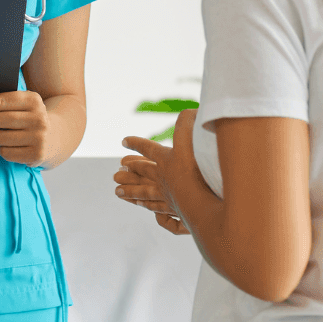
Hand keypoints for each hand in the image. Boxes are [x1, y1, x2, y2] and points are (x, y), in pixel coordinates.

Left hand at [0, 90, 51, 165]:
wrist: (55, 138)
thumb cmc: (30, 119)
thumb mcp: (24, 106)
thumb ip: (5, 103)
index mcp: (33, 100)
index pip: (0, 101)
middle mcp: (39, 118)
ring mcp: (39, 137)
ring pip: (0, 138)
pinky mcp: (36, 154)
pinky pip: (6, 153)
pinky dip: (0, 150)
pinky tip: (4, 147)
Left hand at [117, 109, 201, 234]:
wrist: (206, 205)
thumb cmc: (199, 171)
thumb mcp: (194, 140)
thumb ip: (189, 124)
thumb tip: (190, 110)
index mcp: (166, 159)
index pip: (148, 148)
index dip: (136, 143)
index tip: (124, 141)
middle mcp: (163, 178)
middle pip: (143, 172)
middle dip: (131, 170)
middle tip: (116, 172)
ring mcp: (169, 196)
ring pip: (145, 193)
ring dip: (131, 191)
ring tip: (117, 192)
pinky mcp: (176, 211)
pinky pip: (157, 208)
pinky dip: (149, 207)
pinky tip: (144, 208)